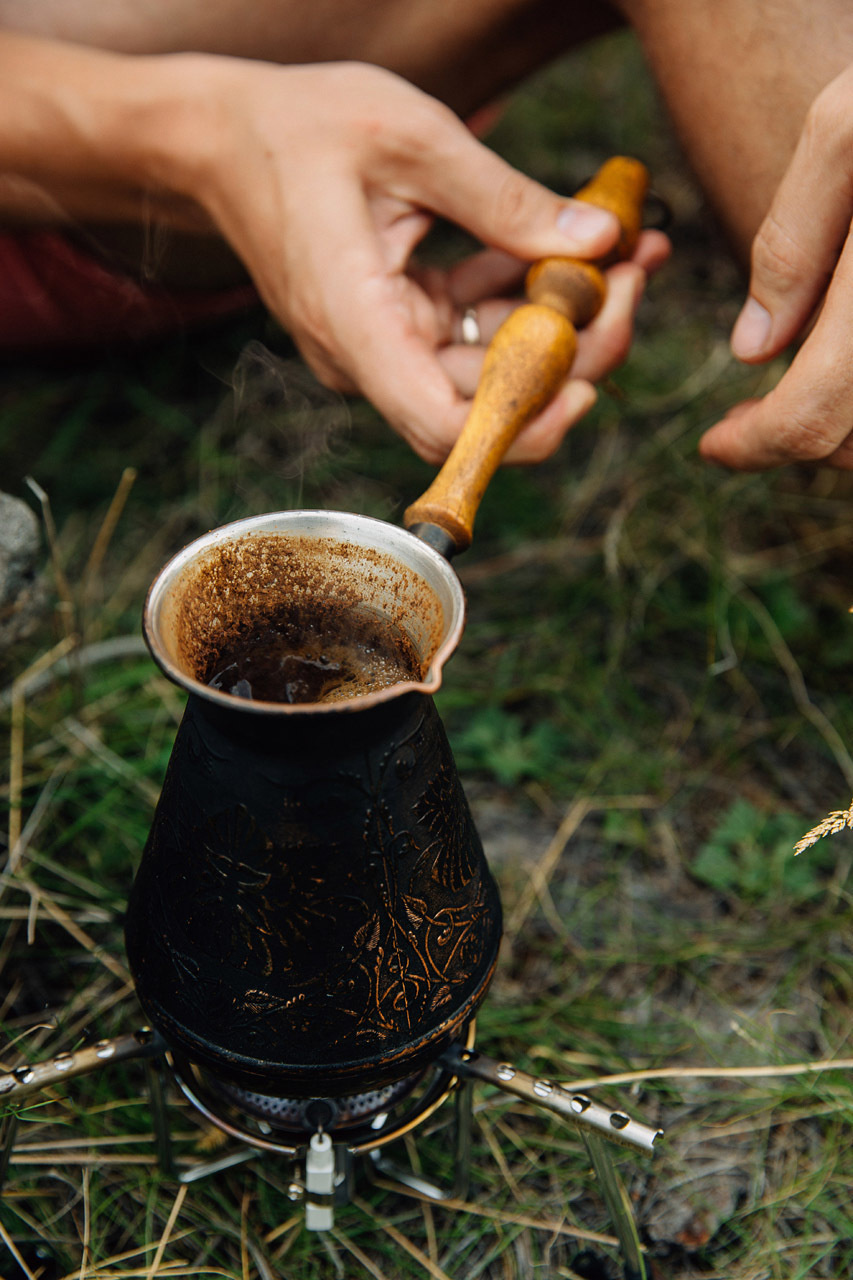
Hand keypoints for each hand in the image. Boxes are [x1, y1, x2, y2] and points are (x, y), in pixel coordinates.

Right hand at [169, 59, 668, 462]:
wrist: (221, 137)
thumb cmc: (297, 129)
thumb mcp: (412, 140)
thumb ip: (506, 199)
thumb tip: (600, 243)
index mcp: (356, 323)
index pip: (443, 425)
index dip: (524, 425)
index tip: (589, 381)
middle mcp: (367, 356)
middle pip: (483, 400)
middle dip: (571, 352)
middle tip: (636, 278)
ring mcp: (381, 346)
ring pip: (488, 368)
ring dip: (559, 322)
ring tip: (627, 253)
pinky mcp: (395, 325)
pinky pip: (471, 333)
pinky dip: (522, 299)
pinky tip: (574, 249)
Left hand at [700, 63, 852, 469]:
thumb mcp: (846, 132)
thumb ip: (792, 245)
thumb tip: (753, 350)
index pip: (812, 417)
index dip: (755, 445)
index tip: (715, 445)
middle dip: (798, 435)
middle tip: (751, 417)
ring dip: (845, 425)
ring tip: (803, 383)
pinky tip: (848, 358)